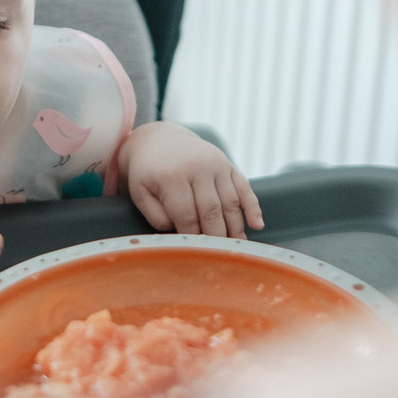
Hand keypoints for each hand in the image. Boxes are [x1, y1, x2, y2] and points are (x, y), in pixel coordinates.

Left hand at [122, 123, 263, 239]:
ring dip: (235, 228)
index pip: (186, 215)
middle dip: (216, 237)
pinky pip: (245, 187)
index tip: (195, 252)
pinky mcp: (228, 165)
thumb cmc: (148, 172)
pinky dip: (253, 207)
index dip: (192, 236)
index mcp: (172, 176)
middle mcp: (197, 168)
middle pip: (212, 211)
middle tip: (218, 257)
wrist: (159, 140)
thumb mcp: (141, 193)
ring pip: (231, 202)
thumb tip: (179, 230)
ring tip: (236, 248)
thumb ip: (156, 215)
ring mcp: (216, 164)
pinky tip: (257, 225)